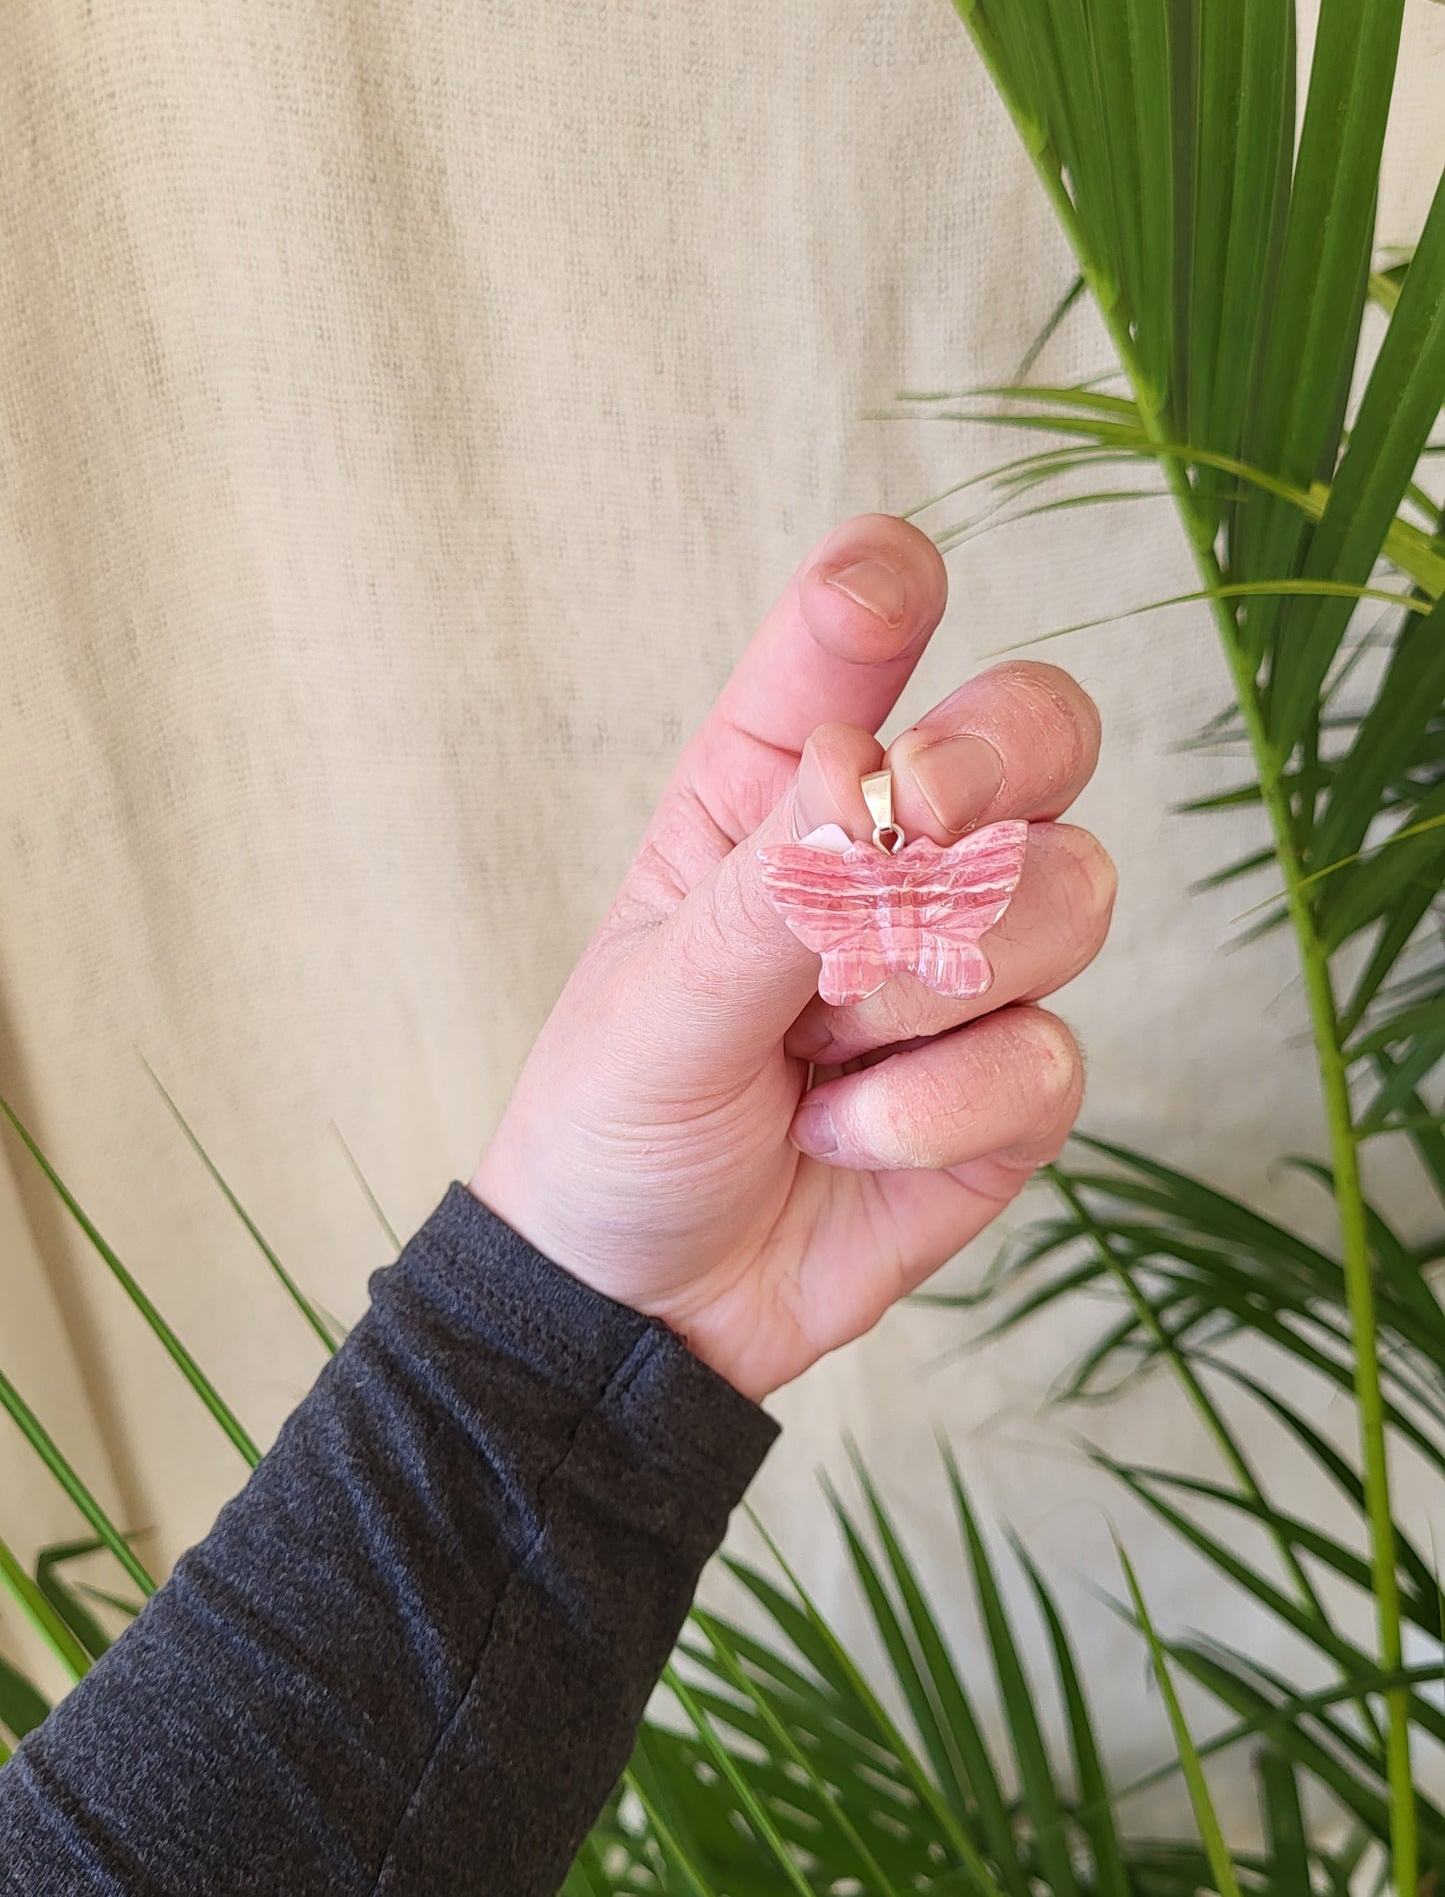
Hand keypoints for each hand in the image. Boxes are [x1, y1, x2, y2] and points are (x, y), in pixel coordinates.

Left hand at [471, 515, 1113, 1400]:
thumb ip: (771, 887)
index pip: (862, 632)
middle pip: (1038, 729)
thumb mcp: (655, 997)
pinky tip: (841, 1141)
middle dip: (992, 765)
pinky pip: (1050, 1059)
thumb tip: (866, 774)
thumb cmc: (617, 1120)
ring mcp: (971, 968)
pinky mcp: (1011, 1089)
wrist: (637, 1308)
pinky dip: (932, 1113)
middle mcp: (895, 852)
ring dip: (931, 982)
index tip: (883, 590)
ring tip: (816, 1053)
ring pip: (1073, 892)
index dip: (889, 588)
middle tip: (914, 819)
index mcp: (776, 785)